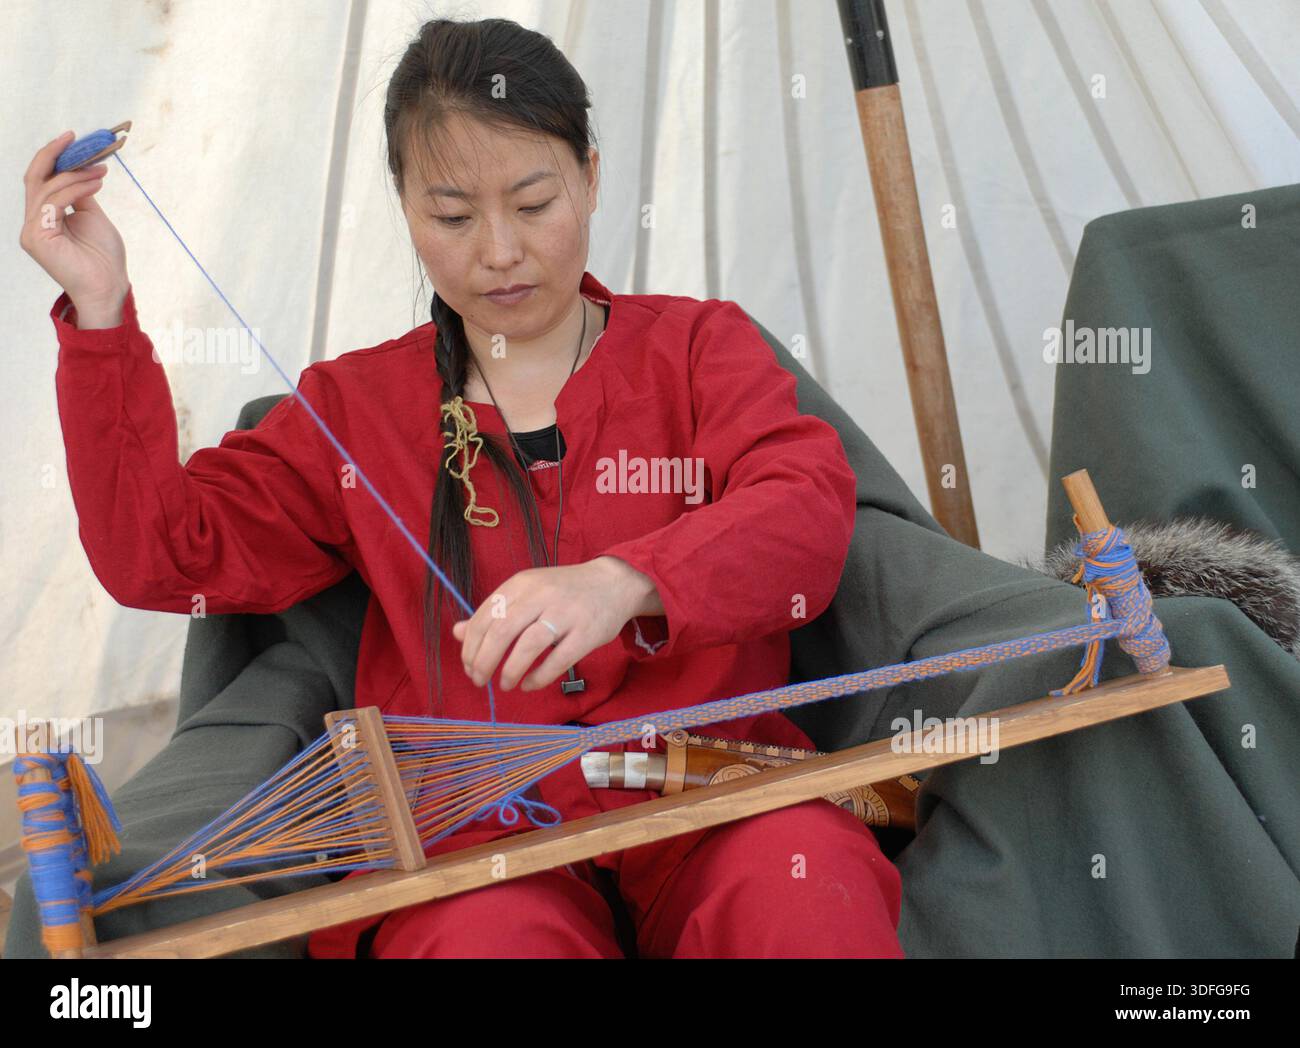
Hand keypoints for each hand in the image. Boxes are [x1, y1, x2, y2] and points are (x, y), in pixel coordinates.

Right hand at [20, 131, 129, 321]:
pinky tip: (96, 183)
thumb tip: (81, 170)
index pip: (41, 180)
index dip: (53, 157)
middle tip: (76, 139)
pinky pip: (54, 203)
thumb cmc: (103, 258)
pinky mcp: (37, 237)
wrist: (108, 287)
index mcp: (43, 217)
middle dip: (55, 155)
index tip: (73, 139)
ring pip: (46, 188)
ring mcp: (32, 230)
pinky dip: (75, 189)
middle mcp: (32, 222)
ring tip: (99, 169)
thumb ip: (81, 195)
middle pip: (35, 179)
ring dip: (74, 174)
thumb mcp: (93, 217)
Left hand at [452, 556, 658, 692]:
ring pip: (529, 645)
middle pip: (502, 630)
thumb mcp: (526, 593)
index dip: (471, 645)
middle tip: (478, 680)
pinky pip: (558, 659)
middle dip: (483, 660)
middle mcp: (541, 595)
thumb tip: (457, 633)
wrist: (614, 583)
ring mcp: (565, 613)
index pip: (485, 616)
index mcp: (522, 584)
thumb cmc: (564, 592)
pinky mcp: (587, 633)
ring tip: (505, 685)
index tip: (468, 665)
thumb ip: (494, 613)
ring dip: (510, 670)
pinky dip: (539, 677)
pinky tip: (529, 684)